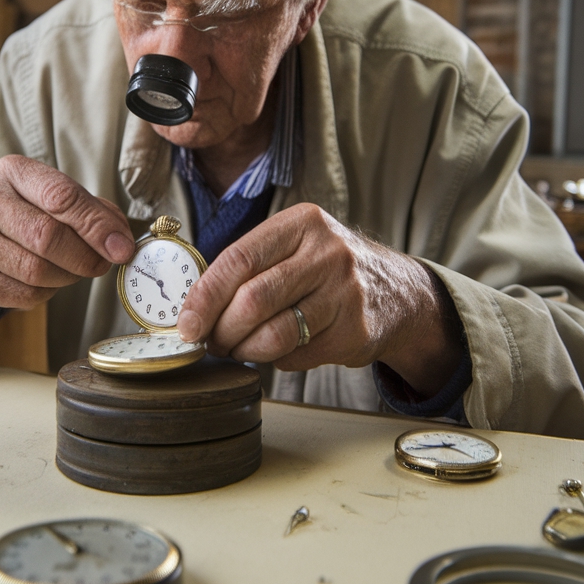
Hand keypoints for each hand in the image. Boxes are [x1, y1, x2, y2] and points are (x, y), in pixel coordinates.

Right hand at [0, 155, 134, 326]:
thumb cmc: (27, 218)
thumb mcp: (56, 202)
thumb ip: (92, 213)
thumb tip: (120, 241)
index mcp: (12, 170)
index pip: (61, 196)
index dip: (96, 225)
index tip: (121, 247)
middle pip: (48, 236)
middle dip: (85, 256)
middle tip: (102, 265)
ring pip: (37, 270)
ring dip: (67, 277)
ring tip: (72, 270)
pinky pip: (24, 293)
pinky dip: (46, 293)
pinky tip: (44, 282)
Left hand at [176, 204, 462, 397]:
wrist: (396, 292)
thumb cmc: (326, 269)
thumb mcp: (294, 246)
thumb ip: (249, 265)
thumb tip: (193, 306)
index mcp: (302, 223)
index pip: (239, 259)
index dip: (205, 297)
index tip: (186, 324)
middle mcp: (327, 252)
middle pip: (253, 300)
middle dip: (222, 329)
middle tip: (211, 341)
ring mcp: (345, 292)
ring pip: (274, 334)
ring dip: (245, 350)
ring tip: (238, 348)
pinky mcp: (355, 330)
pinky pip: (296, 356)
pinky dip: (276, 360)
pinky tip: (278, 349)